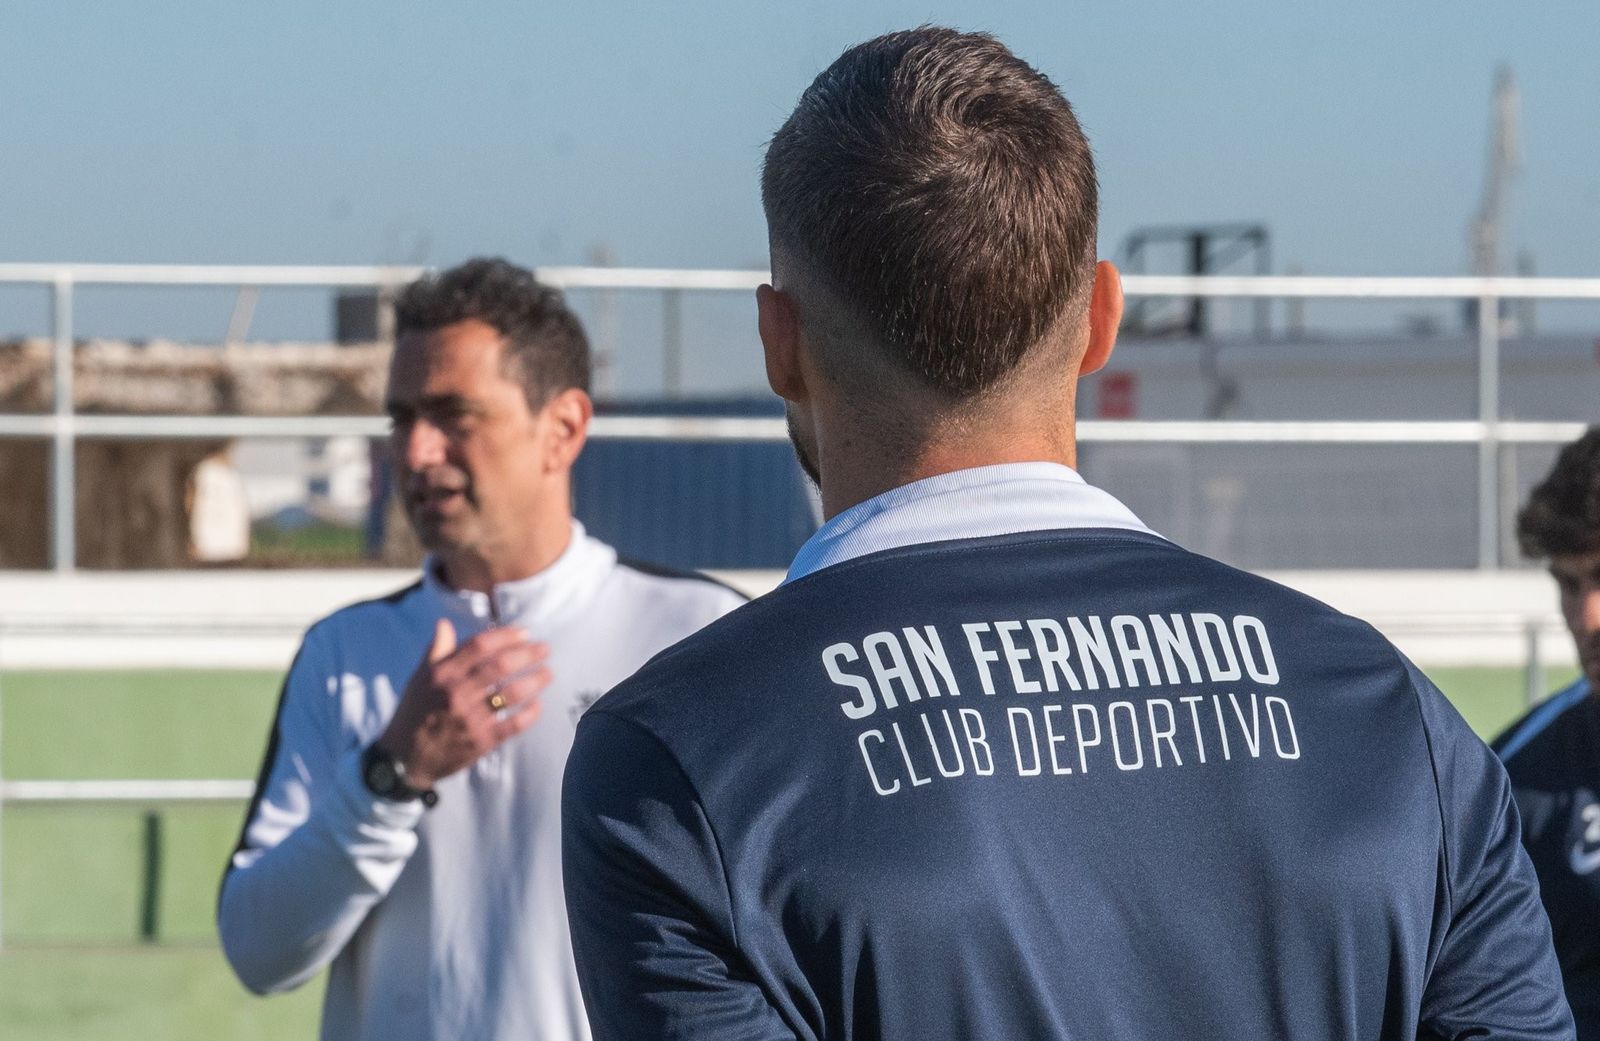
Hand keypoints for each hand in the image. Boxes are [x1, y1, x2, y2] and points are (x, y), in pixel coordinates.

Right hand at [375, 619, 548, 789]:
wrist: (403, 759)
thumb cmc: (414, 712)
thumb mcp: (419, 678)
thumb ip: (436, 651)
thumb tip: (444, 623)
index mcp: (442, 675)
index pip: (480, 646)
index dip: (506, 636)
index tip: (525, 632)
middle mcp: (456, 693)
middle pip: (500, 666)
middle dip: (528, 654)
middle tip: (545, 649)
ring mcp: (470, 719)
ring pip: (511, 694)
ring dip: (535, 681)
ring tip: (548, 673)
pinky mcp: (480, 742)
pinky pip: (513, 725)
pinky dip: (529, 713)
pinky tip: (538, 704)